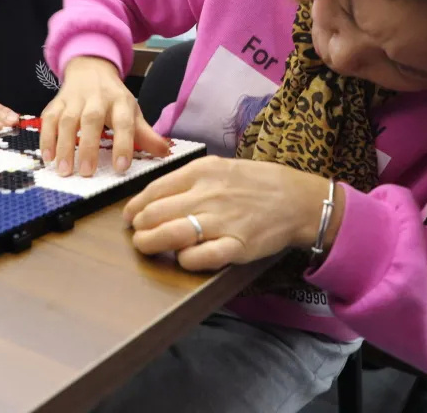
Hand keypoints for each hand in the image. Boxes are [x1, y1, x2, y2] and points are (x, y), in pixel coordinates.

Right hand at [40, 56, 169, 176]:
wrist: (90, 68)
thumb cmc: (113, 98)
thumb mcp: (132, 112)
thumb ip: (145, 134)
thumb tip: (166, 153)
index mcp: (120, 102)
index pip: (124, 122)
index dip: (123, 144)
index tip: (121, 168)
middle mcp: (97, 98)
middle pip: (92, 119)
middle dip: (89, 146)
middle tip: (86, 172)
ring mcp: (74, 99)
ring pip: (67, 120)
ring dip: (64, 145)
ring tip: (64, 171)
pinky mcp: (56, 102)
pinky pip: (49, 119)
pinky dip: (47, 137)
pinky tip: (48, 157)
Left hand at [122, 156, 344, 270]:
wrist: (296, 199)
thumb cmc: (255, 182)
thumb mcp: (219, 166)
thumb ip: (188, 179)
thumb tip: (154, 196)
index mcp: (201, 172)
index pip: (154, 190)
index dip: (135, 207)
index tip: (130, 216)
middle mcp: (208, 195)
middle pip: (156, 214)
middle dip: (139, 227)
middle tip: (137, 234)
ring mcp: (222, 221)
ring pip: (171, 235)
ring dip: (151, 243)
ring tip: (146, 246)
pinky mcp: (237, 246)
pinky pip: (200, 257)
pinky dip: (184, 260)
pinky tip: (182, 258)